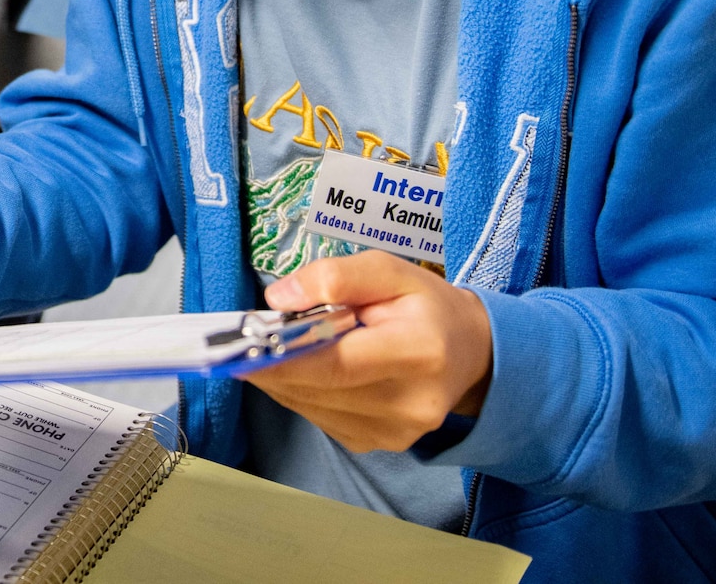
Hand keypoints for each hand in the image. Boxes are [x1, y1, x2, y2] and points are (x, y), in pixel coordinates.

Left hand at [247, 251, 492, 452]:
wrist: (472, 353)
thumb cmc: (427, 307)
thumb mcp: (391, 270)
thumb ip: (337, 276)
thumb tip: (280, 299)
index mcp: (418, 353)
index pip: (335, 363)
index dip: (283, 356)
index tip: (243, 344)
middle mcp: (409, 404)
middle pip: (317, 388)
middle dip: (273, 364)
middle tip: (245, 340)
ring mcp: (394, 433)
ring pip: (311, 407)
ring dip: (283, 379)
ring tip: (274, 348)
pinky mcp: (379, 445)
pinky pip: (320, 417)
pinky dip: (302, 393)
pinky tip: (306, 369)